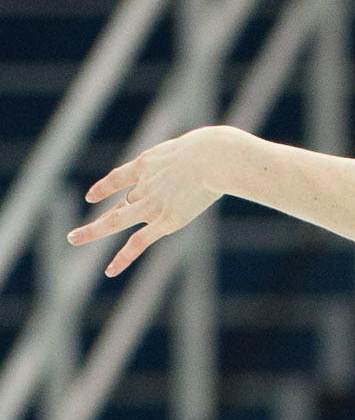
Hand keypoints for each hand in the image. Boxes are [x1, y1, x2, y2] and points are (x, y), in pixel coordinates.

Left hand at [69, 126, 235, 277]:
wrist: (211, 158)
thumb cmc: (213, 150)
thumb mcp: (195, 149)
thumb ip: (196, 158)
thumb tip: (216, 157)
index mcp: (147, 165)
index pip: (120, 178)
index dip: (104, 188)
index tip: (91, 196)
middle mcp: (144, 186)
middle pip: (115, 206)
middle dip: (96, 222)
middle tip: (73, 235)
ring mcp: (152, 205)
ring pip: (115, 221)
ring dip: (93, 231)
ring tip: (73, 239)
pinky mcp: (166, 221)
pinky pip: (139, 243)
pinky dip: (123, 258)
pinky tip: (109, 270)